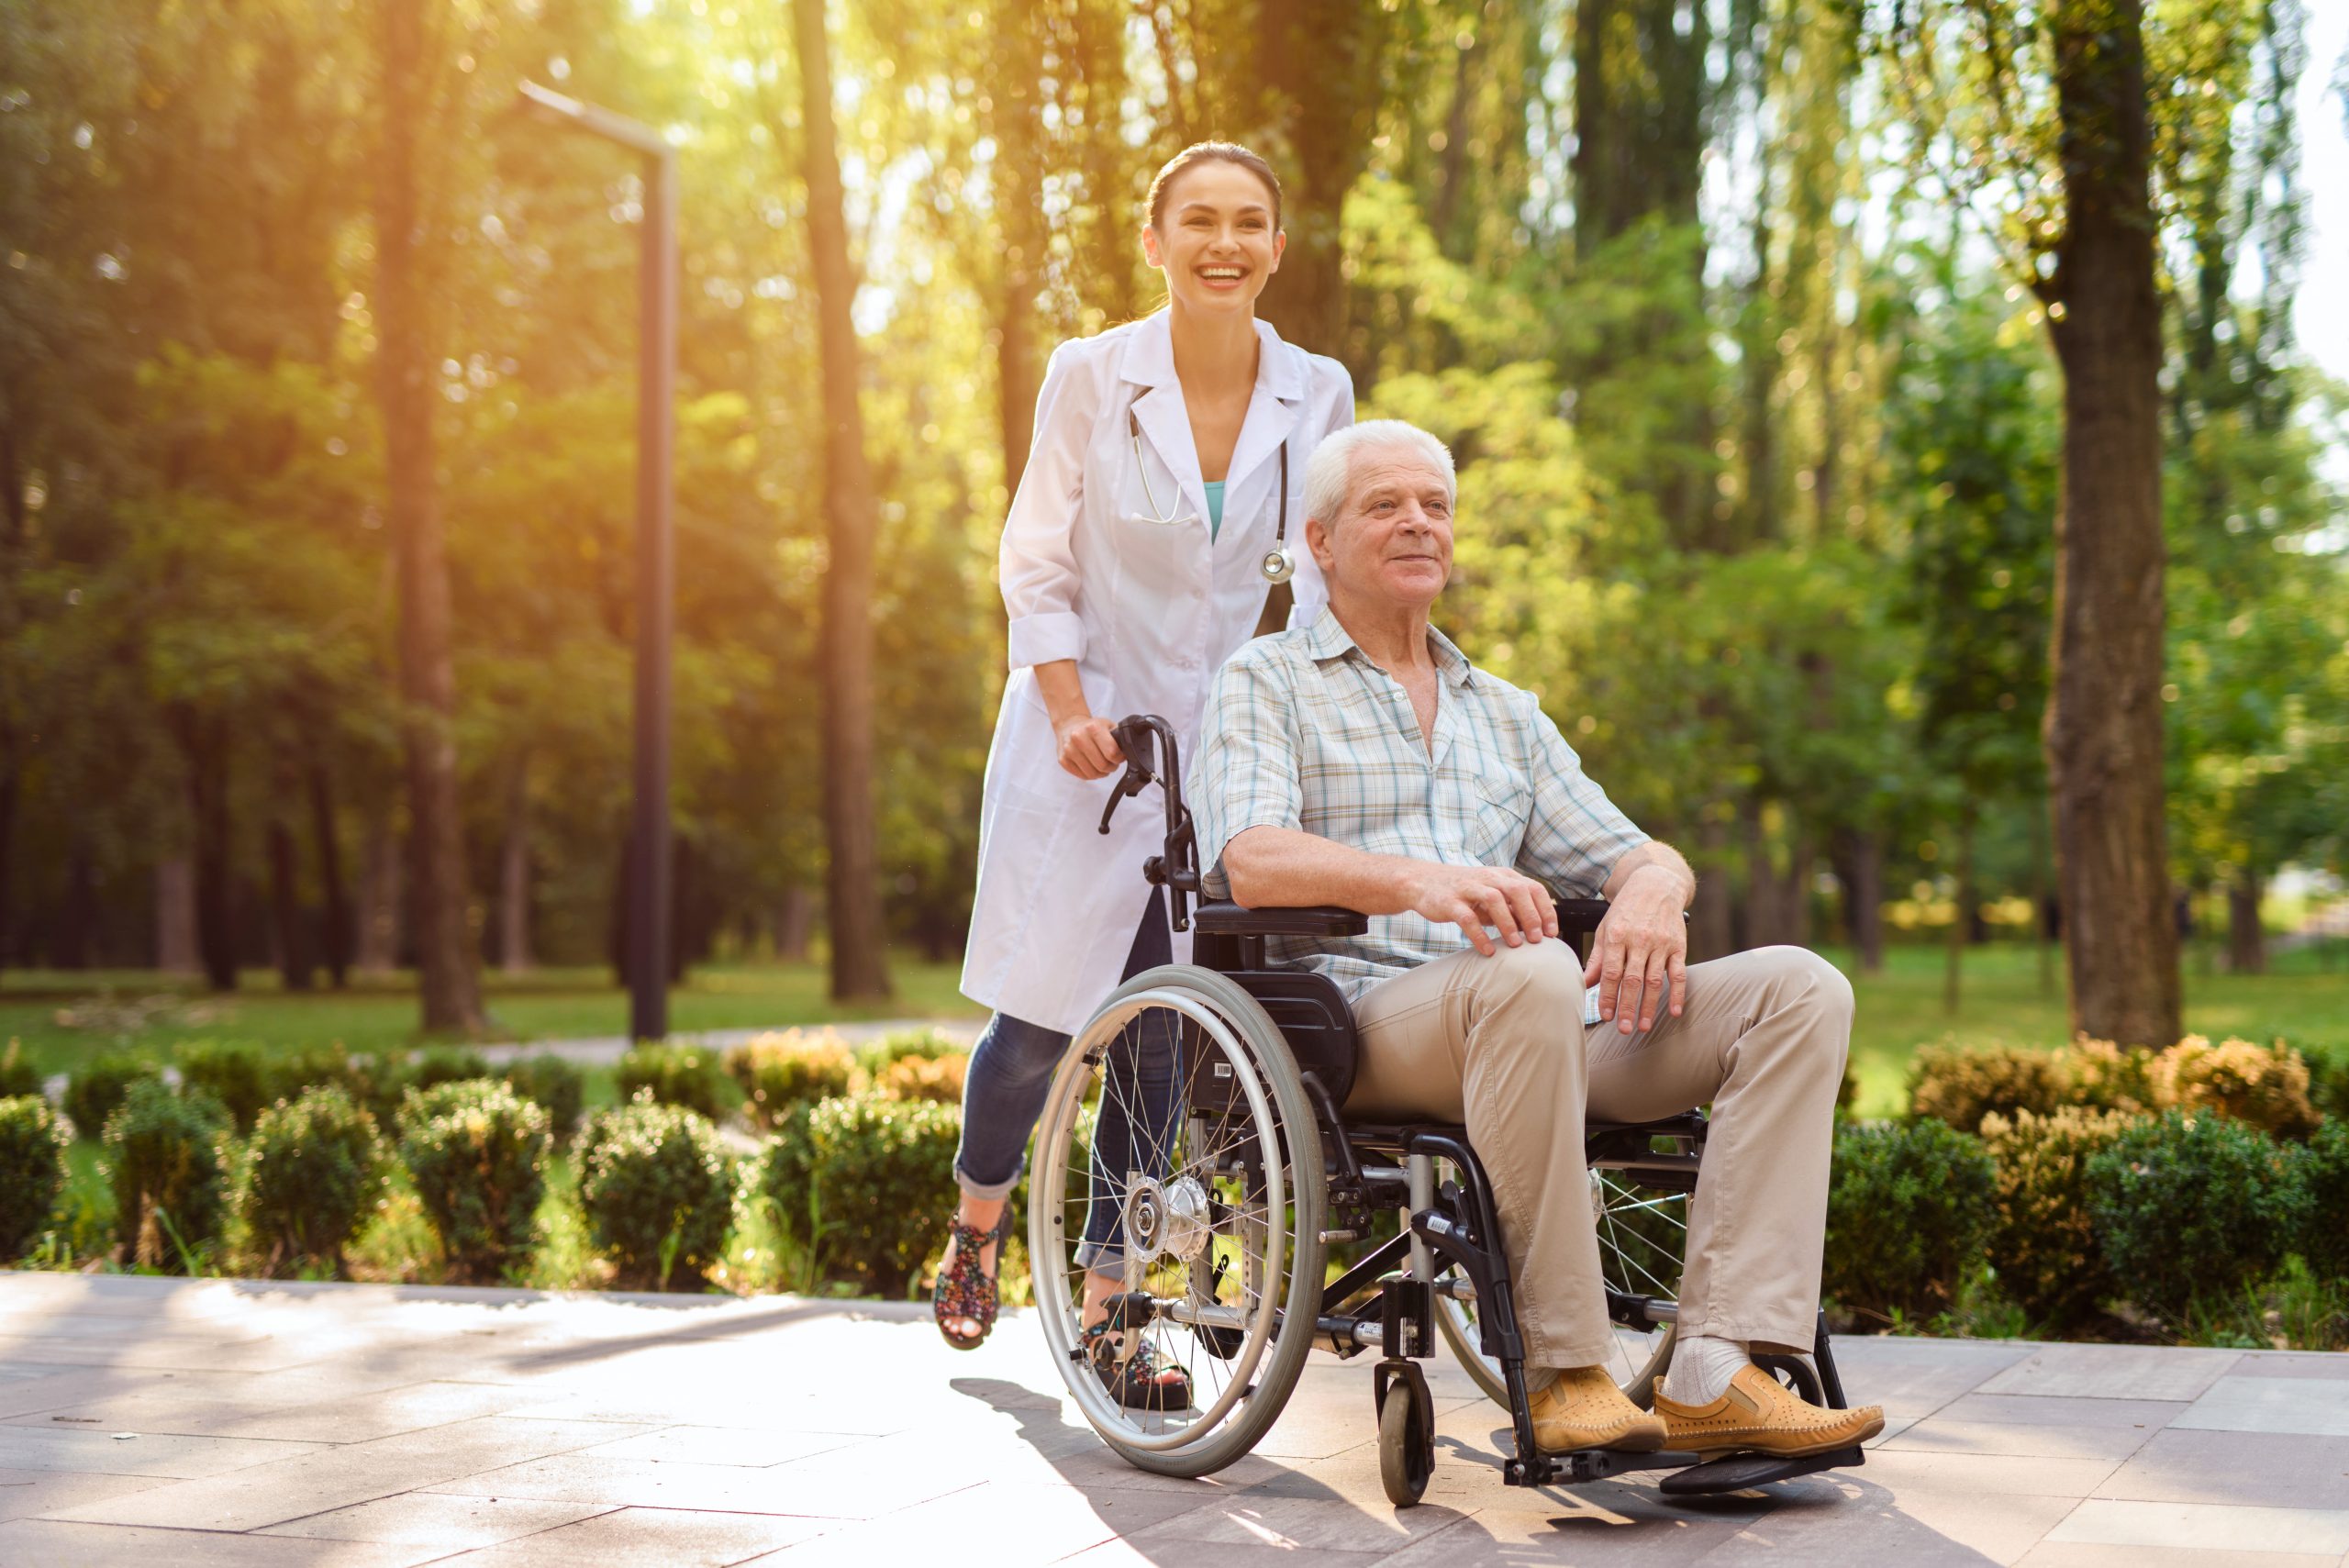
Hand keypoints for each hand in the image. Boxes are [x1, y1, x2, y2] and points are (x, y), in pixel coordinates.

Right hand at [1053, 712, 1122, 779]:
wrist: (1069, 725)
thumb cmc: (1091, 727)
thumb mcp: (1107, 725)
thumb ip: (1119, 737)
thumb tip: (1129, 751)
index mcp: (1093, 728)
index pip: (1112, 753)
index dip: (1119, 758)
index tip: (1119, 757)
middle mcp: (1079, 738)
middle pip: (1102, 765)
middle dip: (1111, 767)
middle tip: (1112, 763)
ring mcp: (1069, 750)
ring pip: (1093, 774)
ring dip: (1101, 773)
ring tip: (1102, 765)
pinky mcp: (1063, 760)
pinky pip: (1083, 776)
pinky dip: (1090, 775)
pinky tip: (1092, 766)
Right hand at [1406, 864, 1558, 956]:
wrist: (1424, 882)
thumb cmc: (1464, 892)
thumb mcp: (1492, 896)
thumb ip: (1512, 909)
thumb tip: (1537, 929)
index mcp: (1503, 876)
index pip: (1533, 888)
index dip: (1545, 910)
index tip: (1552, 933)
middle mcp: (1488, 878)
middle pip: (1517, 891)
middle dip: (1531, 916)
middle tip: (1537, 940)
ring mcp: (1468, 888)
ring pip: (1494, 900)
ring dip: (1508, 923)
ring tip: (1516, 945)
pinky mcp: (1450, 902)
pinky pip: (1467, 918)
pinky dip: (1479, 935)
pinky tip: (1487, 951)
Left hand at [1582, 866, 1688, 1033]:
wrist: (1655, 884)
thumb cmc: (1626, 909)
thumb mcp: (1606, 928)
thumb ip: (1598, 958)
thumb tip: (1584, 983)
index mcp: (1617, 936)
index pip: (1611, 972)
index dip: (1607, 996)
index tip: (1605, 1015)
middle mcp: (1639, 940)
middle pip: (1632, 980)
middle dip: (1627, 1007)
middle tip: (1623, 1029)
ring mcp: (1661, 943)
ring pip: (1655, 980)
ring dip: (1650, 1006)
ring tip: (1644, 1027)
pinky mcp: (1679, 945)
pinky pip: (1679, 973)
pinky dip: (1678, 993)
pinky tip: (1675, 1011)